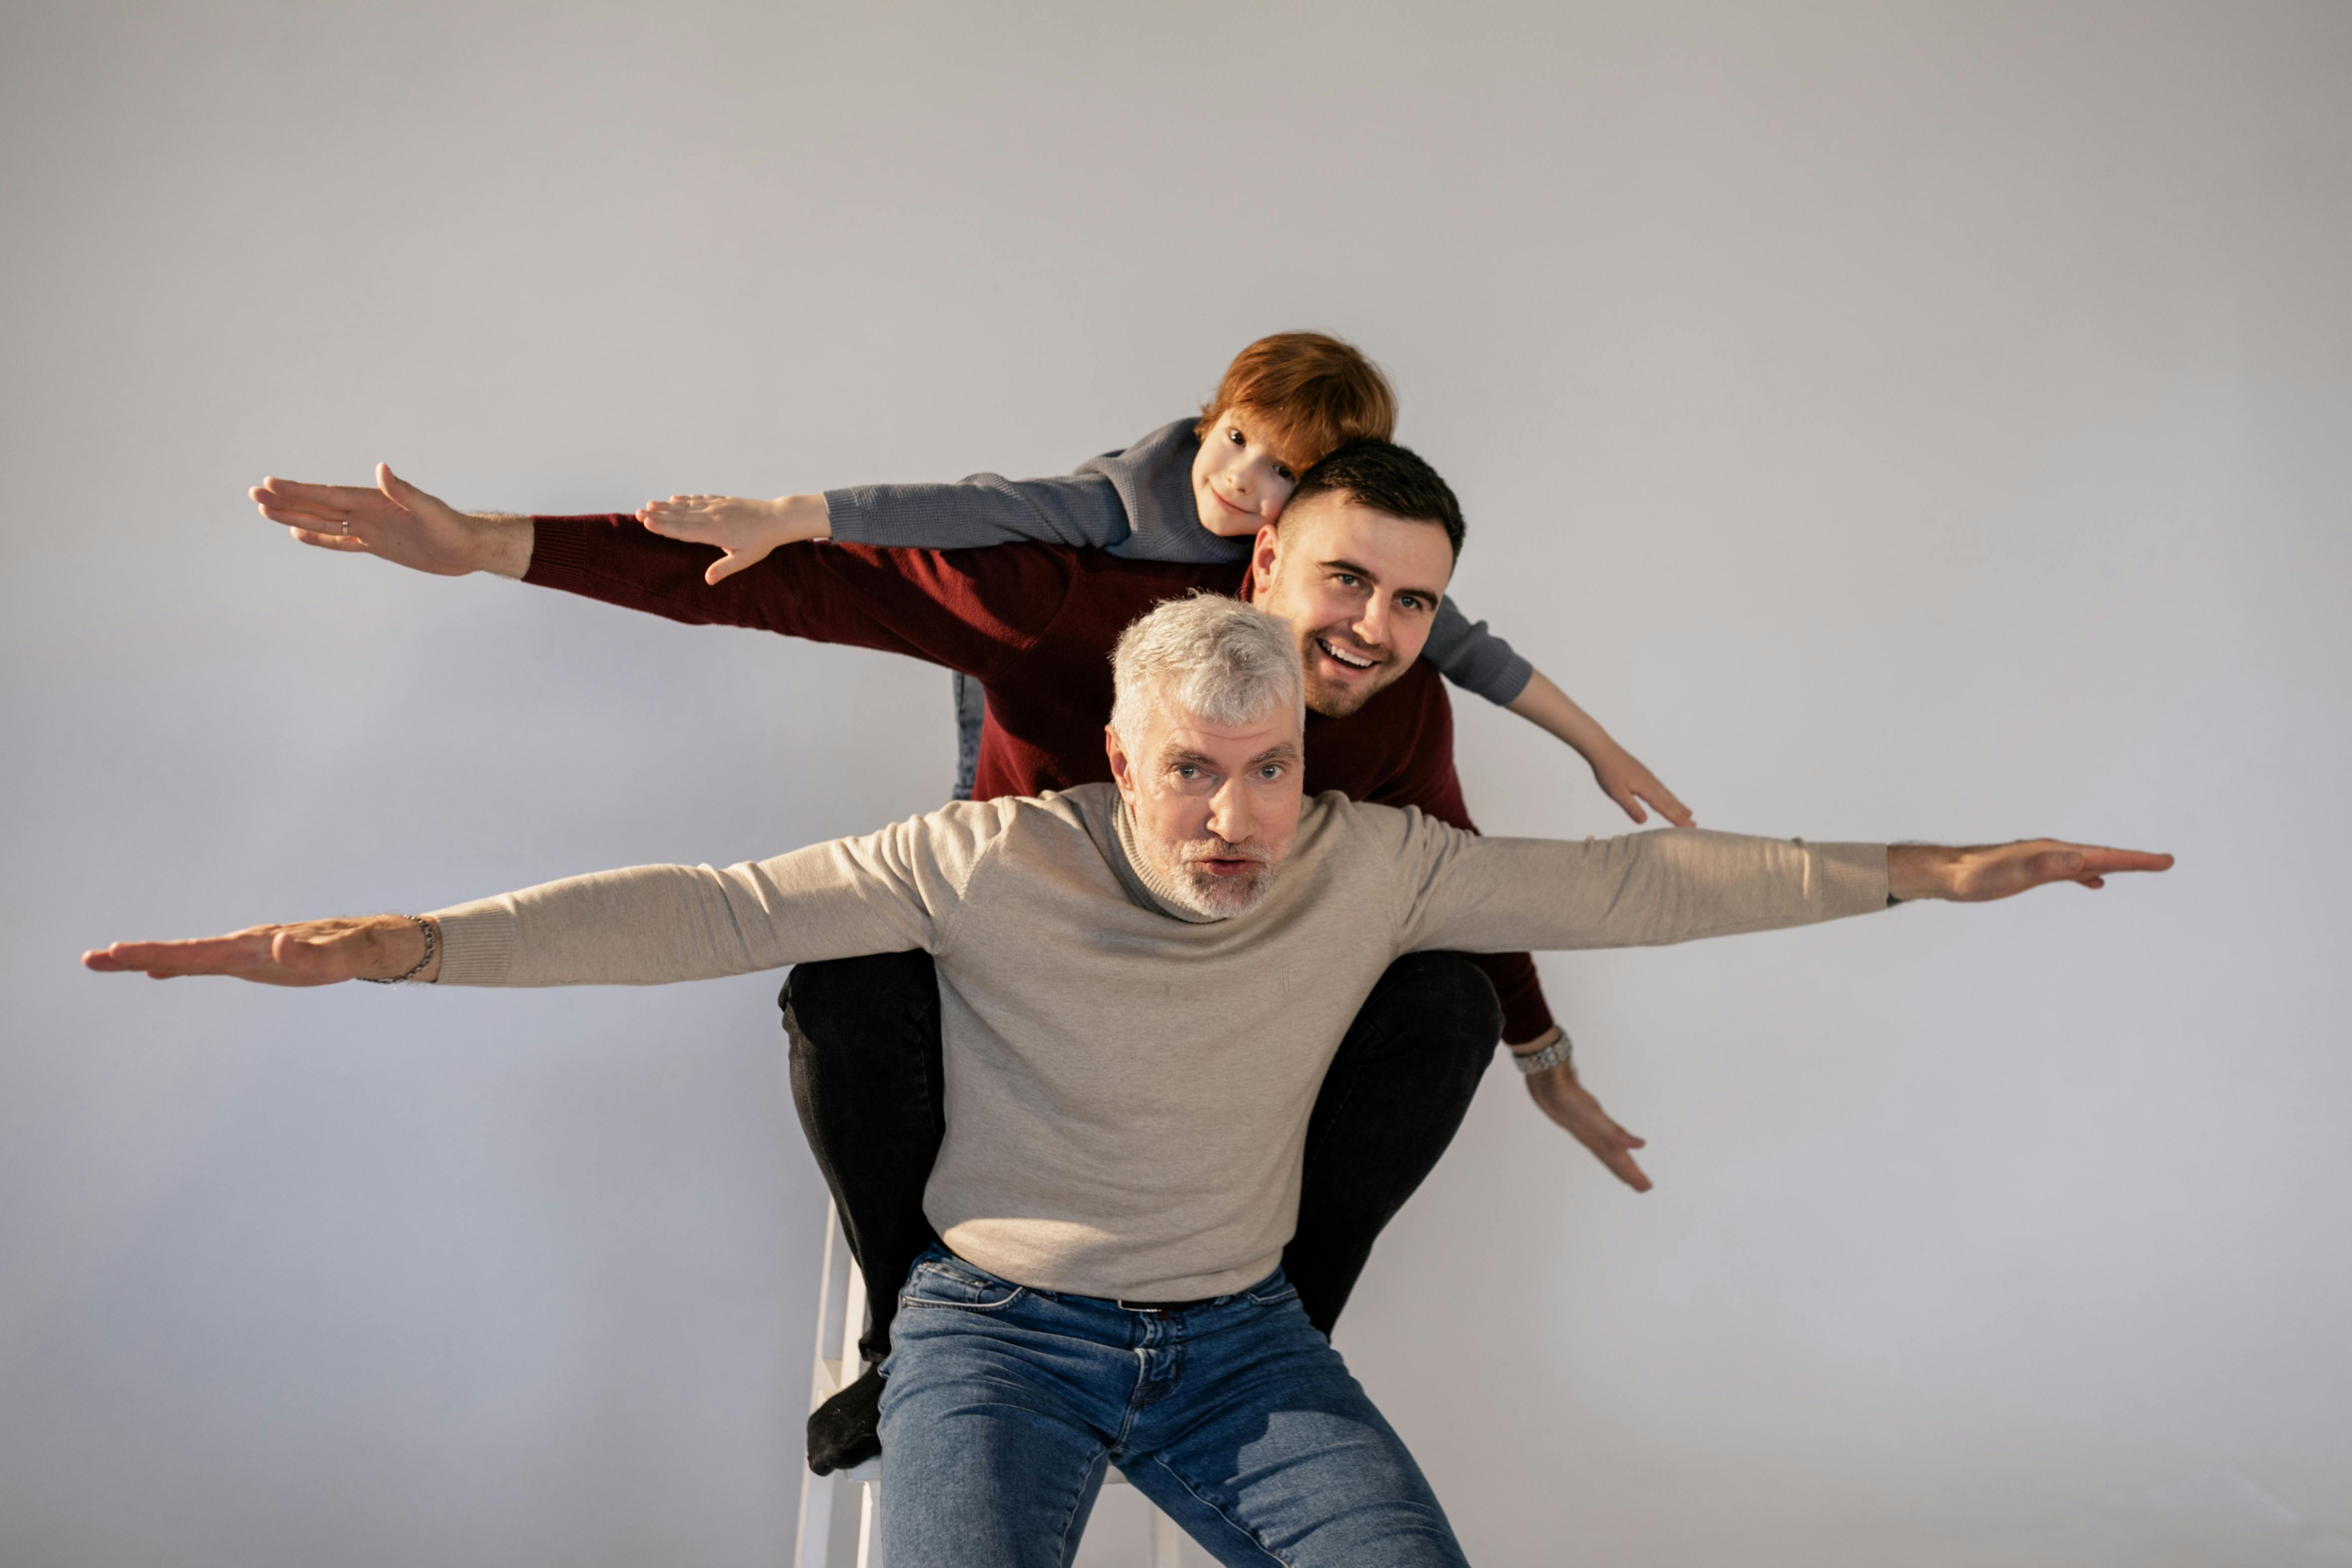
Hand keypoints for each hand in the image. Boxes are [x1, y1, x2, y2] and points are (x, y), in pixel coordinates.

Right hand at [82, 915, 436, 985]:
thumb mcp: (347, 956)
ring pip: (192, 956)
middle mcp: (250, 945)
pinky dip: (178, 966)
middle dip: (138, 954)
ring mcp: (251, 952)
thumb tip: (280, 945)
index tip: (120, 953)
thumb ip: (317, 955)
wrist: (382, 941)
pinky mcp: (259, 961)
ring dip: (148, 958)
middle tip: (91, 959)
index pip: (202, 952)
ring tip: (106, 961)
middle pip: (186, 952)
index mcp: (261, 946)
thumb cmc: (366, 948)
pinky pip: (209, 964)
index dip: (161, 954)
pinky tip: (157, 971)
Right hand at [252, 465, 529, 577]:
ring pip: (323, 522)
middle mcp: (367, 512)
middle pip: (318, 505)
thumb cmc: (454, 528)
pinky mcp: (377, 545)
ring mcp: (370, 528)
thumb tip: (382, 469)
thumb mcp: (430, 511)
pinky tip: (298, 532)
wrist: (469, 549)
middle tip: (254, 493)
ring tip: (264, 509)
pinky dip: (319, 538)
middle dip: (286, 500)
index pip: (328, 494)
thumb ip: (405, 491)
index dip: (299, 490)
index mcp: (374, 501)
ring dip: (295, 516)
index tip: (270, 482)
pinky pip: (340, 541)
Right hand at [637, 493, 827, 585]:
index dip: (664, 527)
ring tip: (649, 504)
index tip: (647, 523)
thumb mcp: (744, 559)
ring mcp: (716, 506)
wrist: (778, 518)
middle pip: (680, 517)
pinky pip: (700, 499)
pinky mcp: (722, 501)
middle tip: (638, 512)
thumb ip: (724, 568)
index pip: (684, 530)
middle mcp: (712, 517)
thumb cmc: (761, 542)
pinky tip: (675, 498)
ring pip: (687, 506)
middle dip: (658, 515)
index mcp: (715, 532)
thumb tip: (707, 580)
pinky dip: (686, 499)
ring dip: (667, 506)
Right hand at [1517, 1033, 1651, 1191]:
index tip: (1645, 1188)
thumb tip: (1639, 1145)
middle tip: (1644, 1186)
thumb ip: (1617, 1134)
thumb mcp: (1595, 1120)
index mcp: (1598, 1142)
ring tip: (1629, 1170)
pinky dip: (1614, 1138)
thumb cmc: (1568, 1102)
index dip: (1632, 1175)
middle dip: (1628, 1173)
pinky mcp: (1588, 1117)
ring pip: (1607, 1150)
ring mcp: (1589, 1129)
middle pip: (1614, 1160)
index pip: (1619, 1163)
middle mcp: (1594, 1138)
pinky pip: (1604, 1132)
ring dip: (1619, 1161)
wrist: (1548, 1085)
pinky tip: (1616, 1138)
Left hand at [1588, 744, 1693, 827]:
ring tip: (1689, 813)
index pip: (1664, 807)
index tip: (1689, 828)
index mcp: (1646, 788)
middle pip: (1670, 802)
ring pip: (1667, 794)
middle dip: (1682, 814)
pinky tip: (1669, 798)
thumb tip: (1644, 822)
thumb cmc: (1609, 772)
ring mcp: (1649, 778)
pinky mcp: (1644, 775)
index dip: (1677, 819)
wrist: (1604, 751)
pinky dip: (1669, 796)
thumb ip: (1631, 807)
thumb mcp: (1617, 793)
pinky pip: (1661, 788)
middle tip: (1695, 824)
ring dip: (1678, 805)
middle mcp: (1652, 783)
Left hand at [1888, 840, 2174, 901]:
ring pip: (2087, 861)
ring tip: (2137, 868)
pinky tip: (2094, 881)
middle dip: (2134, 860)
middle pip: (2102, 855)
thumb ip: (2043, 868)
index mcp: (2053, 853)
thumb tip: (2079, 860)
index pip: (2103, 855)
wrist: (1946, 874)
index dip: (2135, 860)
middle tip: (2165, 862)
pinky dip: (2087, 874)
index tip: (2164, 861)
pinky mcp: (2031, 870)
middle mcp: (2051, 852)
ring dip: (2115, 865)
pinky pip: (2069, 871)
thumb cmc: (1973, 877)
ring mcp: (2042, 860)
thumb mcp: (2009, 876)